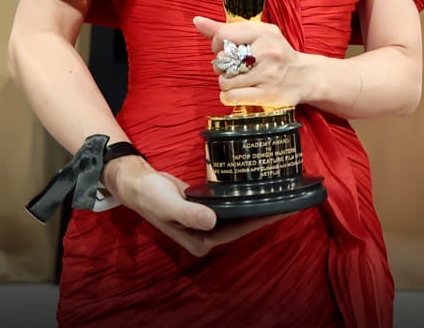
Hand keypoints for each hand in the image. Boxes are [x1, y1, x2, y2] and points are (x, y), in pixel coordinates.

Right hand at [108, 157, 281, 256]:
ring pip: (237, 216)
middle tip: (287, 199)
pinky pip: (229, 207)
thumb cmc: (151, 195)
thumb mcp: (169, 204)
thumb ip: (190, 214)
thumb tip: (212, 220)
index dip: (259, 221)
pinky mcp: (205, 210)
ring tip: (277, 194)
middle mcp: (205, 236)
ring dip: (255, 207)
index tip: (280, 210)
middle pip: (241, 226)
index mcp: (199, 241)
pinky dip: (241, 200)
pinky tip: (254, 191)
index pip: (236, 232)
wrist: (137, 182)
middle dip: (263, 214)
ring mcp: (205, 224)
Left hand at [192, 16, 306, 108]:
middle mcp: (267, 52)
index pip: (223, 35)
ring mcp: (268, 75)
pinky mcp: (267, 95)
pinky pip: (231, 97)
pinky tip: (238, 91)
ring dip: (226, 83)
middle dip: (222, 66)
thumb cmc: (274, 53)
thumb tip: (197, 21)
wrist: (303, 77)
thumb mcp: (255, 34)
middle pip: (222, 60)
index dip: (217, 45)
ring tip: (238, 80)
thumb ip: (225, 29)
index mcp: (264, 32)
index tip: (225, 50)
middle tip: (233, 67)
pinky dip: (228, 96)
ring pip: (225, 81)